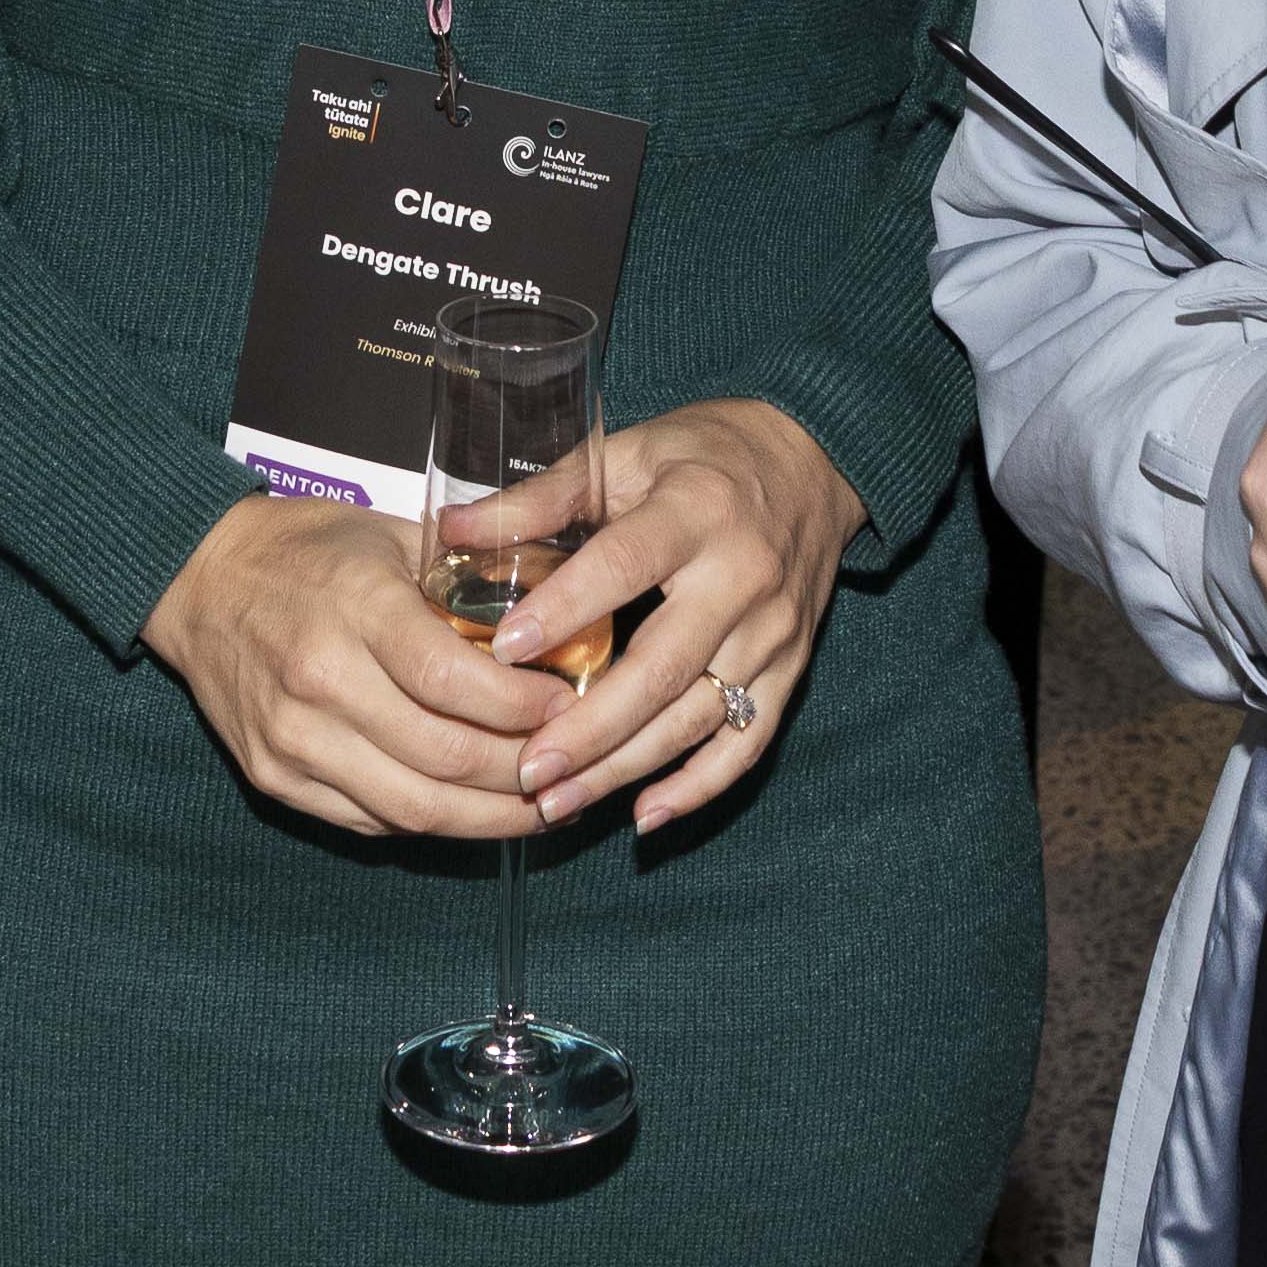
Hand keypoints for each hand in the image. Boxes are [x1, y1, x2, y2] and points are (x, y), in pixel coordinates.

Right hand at [139, 491, 559, 839]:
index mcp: (355, 608)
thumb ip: (465, 578)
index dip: (523, 708)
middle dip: (523, 772)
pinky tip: (471, 810)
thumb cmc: (306, 550)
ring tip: (541, 805)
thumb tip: (557, 613)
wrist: (198, 581)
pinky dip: (430, 823)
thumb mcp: (390, 536)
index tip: (570, 708)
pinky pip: (370, 822)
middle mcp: (320, 681)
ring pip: (413, 808)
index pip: (453, 680)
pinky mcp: (274, 779)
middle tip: (573, 766)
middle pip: (444, 757)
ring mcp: (292, 740)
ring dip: (488, 818)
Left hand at [468, 398, 868, 834]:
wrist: (814, 462)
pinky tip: (646, 814)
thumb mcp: (627, 453)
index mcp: (695, 511)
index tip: (503, 650)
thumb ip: (542, 497)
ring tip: (559, 801)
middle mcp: (741, 576)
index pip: (623, 566)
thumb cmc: (703, 456)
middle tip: (526, 770)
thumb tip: (452, 529)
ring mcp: (772, 631)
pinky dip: (700, 786)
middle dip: (590, 728)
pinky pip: (747, 741)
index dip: (564, 609)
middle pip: (662, 667)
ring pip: (698, 717)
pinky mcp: (792, 668)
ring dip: (626, 767)